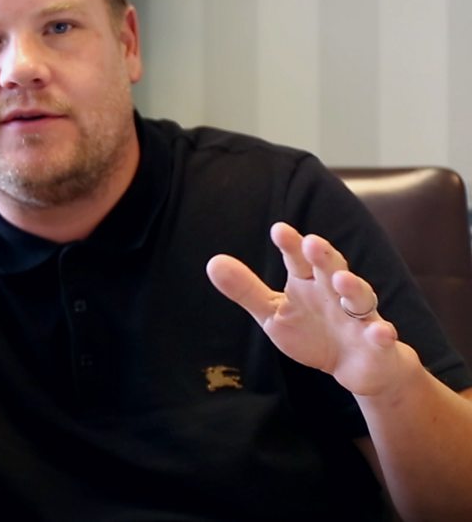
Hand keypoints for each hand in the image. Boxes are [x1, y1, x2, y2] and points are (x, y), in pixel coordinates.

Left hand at [206, 222, 416, 396]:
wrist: (356, 365)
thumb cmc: (312, 332)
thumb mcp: (273, 313)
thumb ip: (246, 290)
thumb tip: (213, 262)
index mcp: (309, 283)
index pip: (299, 261)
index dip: (291, 246)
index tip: (279, 230)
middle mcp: (336, 293)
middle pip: (332, 269)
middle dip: (323, 257)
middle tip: (311, 243)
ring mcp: (359, 316)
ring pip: (360, 297)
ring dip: (353, 287)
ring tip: (341, 279)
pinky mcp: (377, 342)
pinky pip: (382, 336)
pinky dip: (382, 334)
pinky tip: (381, 333)